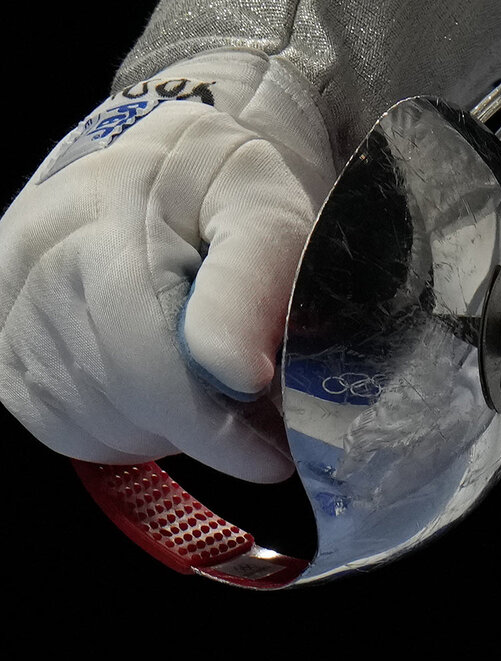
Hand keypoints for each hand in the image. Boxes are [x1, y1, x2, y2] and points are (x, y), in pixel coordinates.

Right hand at [0, 49, 335, 481]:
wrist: (173, 164)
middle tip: (255, 411)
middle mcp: (40, 251)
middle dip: (201, 424)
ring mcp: (9, 299)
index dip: (215, 424)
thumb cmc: (230, 190)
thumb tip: (235, 374)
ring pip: (92, 421)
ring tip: (207, 378)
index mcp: (112, 205)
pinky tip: (163, 384)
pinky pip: (66, 428)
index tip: (272, 454)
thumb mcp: (268, 210)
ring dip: (166, 426)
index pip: (147, 355)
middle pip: (121, 396)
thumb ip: (255, 283)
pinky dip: (128, 427)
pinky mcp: (3, 344)